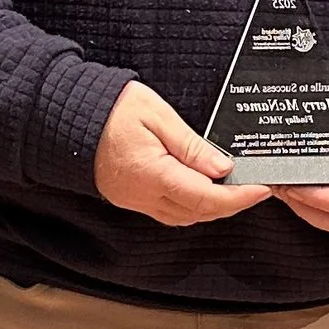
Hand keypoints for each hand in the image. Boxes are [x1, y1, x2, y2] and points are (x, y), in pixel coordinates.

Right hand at [92, 80, 271, 224]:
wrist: (67, 117)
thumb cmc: (109, 110)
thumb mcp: (157, 115)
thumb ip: (192, 145)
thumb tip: (222, 167)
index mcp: (152, 174)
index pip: (206, 197)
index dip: (239, 197)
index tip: (261, 189)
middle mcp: (144, 195)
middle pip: (199, 213)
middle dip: (231, 204)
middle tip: (255, 187)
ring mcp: (136, 201)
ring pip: (185, 217)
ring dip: (212, 207)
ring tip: (234, 187)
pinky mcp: (131, 199)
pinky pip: (169, 212)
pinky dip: (192, 206)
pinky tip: (203, 190)